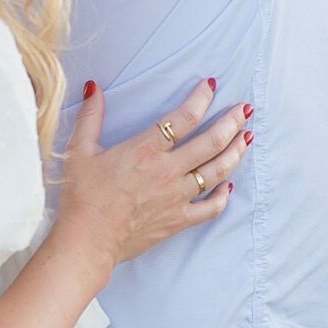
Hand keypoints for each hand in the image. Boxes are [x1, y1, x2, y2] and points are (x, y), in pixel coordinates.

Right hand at [55, 79, 251, 270]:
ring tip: (247, 138)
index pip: (185, 116)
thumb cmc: (82, 197)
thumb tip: (94, 86)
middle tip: (246, 109)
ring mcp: (176, 197)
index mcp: (146, 149)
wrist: (86, 243)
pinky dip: (223, 197)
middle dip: (232, 122)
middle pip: (211, 141)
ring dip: (236, 153)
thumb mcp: (80, 150)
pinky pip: (210, 209)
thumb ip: (91, 116)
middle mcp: (167, 171)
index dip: (202, 98)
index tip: (213, 84)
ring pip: (217, 171)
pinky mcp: (177, 220)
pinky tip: (228, 186)